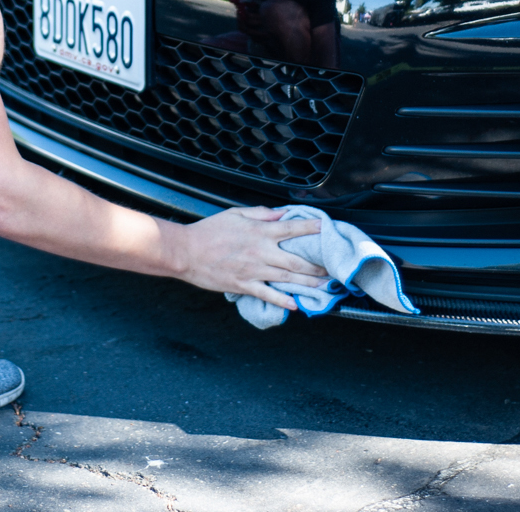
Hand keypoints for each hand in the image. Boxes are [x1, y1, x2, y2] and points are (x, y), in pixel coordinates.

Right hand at [173, 206, 326, 309]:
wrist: (186, 251)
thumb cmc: (209, 231)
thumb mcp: (235, 214)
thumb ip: (261, 214)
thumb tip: (281, 213)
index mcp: (259, 232)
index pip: (291, 229)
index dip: (311, 228)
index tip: (326, 227)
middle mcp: (260, 252)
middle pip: (296, 261)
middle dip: (318, 266)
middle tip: (333, 269)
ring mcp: (253, 270)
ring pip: (287, 279)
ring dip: (308, 284)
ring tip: (325, 287)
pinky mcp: (244, 285)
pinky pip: (268, 294)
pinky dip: (283, 300)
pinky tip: (296, 305)